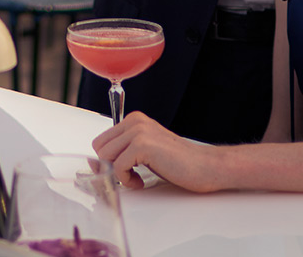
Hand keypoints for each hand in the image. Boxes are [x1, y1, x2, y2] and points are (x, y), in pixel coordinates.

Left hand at [92, 111, 225, 192]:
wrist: (205, 166)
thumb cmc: (179, 163)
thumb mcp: (146, 152)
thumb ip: (124, 151)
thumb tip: (97, 163)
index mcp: (134, 120)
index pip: (101, 140)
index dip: (106, 161)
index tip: (120, 172)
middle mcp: (134, 122)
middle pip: (100, 148)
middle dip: (110, 167)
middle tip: (129, 176)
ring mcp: (138, 131)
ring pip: (105, 157)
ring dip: (119, 174)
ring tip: (137, 178)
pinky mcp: (143, 145)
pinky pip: (117, 167)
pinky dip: (127, 180)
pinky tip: (141, 181)